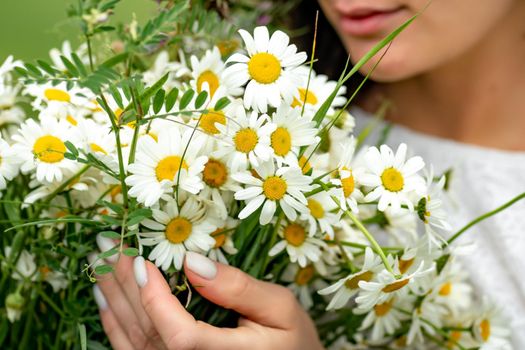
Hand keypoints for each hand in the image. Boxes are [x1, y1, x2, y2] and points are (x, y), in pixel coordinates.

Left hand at [93, 238, 323, 349]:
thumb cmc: (291, 340)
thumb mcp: (280, 309)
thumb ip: (239, 288)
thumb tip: (193, 261)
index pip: (180, 337)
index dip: (156, 301)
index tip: (142, 262)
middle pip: (149, 333)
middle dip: (125, 286)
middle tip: (108, 245)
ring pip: (137, 341)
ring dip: (115, 300)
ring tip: (99, 264)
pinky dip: (116, 326)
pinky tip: (105, 301)